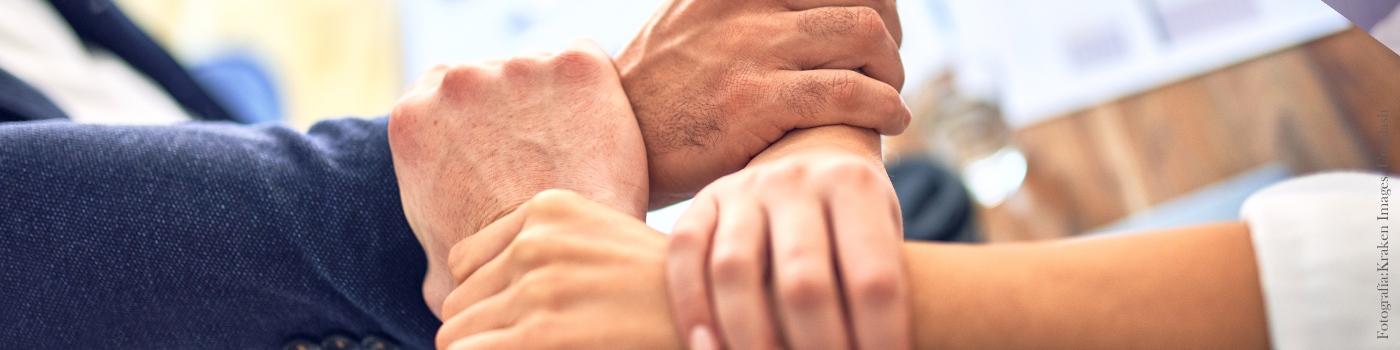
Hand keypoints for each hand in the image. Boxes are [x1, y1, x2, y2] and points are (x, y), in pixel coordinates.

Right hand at [388, 39, 648, 316]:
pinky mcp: (575, 66)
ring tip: (576, 152)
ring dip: (555, 102)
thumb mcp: (444, 274)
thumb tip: (448, 280)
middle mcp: (458, 82)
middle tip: (544, 158)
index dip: (476, 126)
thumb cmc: (504, 278)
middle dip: (514, 112)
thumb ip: (437, 249)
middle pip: (492, 80)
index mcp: (412, 120)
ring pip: (540, 73)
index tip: (501, 154)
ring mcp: (517, 68)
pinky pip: (586, 63)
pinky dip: (596, 91)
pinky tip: (600, 133)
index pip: (443, 99)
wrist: (568, 260)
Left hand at [436, 190, 680, 349]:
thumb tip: (481, 290)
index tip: (523, 318)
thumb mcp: (600, 243)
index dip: (487, 297)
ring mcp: (536, 286)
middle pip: (458, 299)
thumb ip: (546, 251)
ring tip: (539, 347)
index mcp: (548, 208)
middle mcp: (536, 239)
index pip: (464, 261)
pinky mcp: (539, 333)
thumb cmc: (661, 294)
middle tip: (535, 340)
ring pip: (456, 333)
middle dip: (486, 329)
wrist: (712, 317)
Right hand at [617, 0, 911, 207]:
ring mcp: (751, 49)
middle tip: (885, 69)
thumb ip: (744, 8)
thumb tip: (802, 9)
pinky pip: (848, 93)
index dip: (874, 1)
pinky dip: (885, 106)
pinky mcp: (755, 101)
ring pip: (864, 35)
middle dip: (889, 35)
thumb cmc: (662, 90)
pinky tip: (887, 122)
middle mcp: (744, 3)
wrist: (616, 139)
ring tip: (886, 97)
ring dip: (891, 71)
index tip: (876, 30)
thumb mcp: (693, 20)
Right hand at [667, 127, 910, 349]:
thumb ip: (880, 284)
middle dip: (817, 348)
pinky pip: (685, 254)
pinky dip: (691, 307)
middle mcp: (798, 179)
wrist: (807, 154)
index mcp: (856, 184)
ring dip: (750, 339)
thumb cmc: (855, 221)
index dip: (881, 339)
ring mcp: (744, 188)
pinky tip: (705, 349)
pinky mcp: (702, 202)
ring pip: (735, 271)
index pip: (875, 279)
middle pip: (803, 281)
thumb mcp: (884, 232)